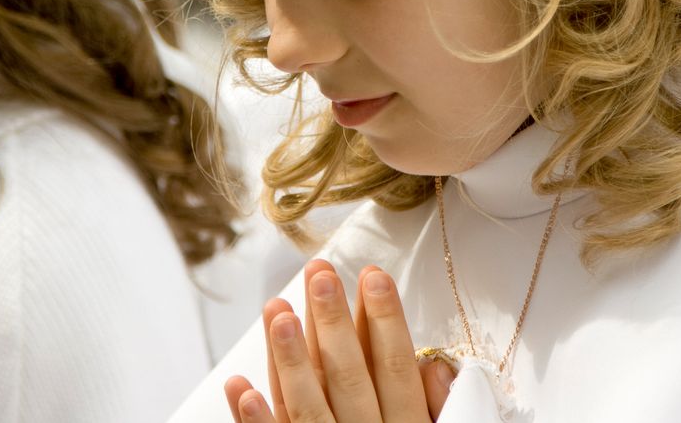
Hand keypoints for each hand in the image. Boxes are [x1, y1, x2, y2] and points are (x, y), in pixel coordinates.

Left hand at [224, 260, 455, 422]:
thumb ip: (441, 411)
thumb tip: (436, 364)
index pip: (397, 370)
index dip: (386, 322)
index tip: (372, 276)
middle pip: (350, 379)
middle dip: (333, 324)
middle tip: (318, 274)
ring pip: (309, 409)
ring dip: (289, 360)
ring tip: (275, 311)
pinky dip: (257, 421)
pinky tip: (239, 386)